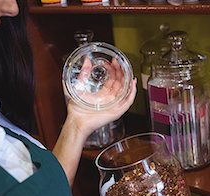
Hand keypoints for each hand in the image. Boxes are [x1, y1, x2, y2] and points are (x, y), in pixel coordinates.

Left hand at [53, 59, 135, 185]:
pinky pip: (128, 101)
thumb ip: (83, 73)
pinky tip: (132, 83)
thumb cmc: (77, 110)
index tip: (112, 62)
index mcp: (102, 95)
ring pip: (125, 90)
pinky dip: (132, 92)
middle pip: (120, 83)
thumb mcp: (80, 86)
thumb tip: (86, 61)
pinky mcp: (117, 111)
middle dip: (120, 71)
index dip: (113, 70)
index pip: (112, 80)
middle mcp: (110, 100)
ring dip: (126, 78)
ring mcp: (114, 105)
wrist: (76, 121)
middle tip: (118, 62)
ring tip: (125, 68)